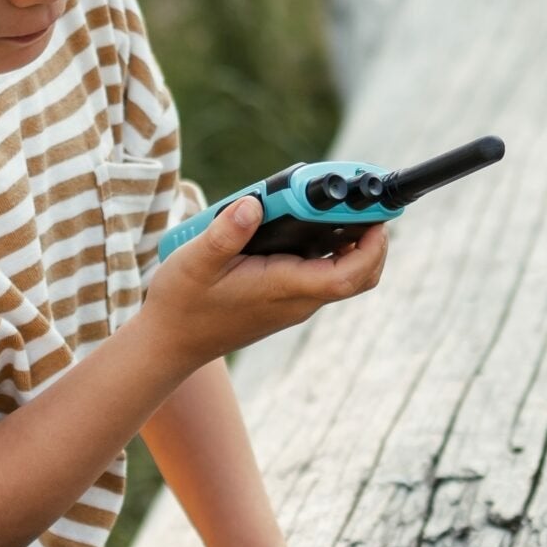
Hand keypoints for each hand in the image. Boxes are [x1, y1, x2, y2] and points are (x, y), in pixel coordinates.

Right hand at [138, 195, 387, 372]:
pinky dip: (330, 254)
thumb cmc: (182, 304)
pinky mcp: (284, 303)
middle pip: (358, 277)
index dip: (372, 247)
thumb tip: (255, 202)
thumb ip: (226, 232)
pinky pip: (322, 278)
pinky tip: (309, 229)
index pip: (348, 275)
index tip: (376, 218)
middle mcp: (297, 301)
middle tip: (365, 207)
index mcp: (284, 289)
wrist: (170, 344)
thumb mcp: (196, 262)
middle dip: (373, 244)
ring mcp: (293, 305)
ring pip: (342, 277)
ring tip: (338, 210)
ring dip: (353, 247)